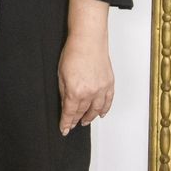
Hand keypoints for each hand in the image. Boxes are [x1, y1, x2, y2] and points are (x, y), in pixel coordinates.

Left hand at [59, 0, 113, 134]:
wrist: (89, 40)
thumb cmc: (72, 53)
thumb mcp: (60, 74)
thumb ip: (63, 92)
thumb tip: (66, 104)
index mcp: (75, 91)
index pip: (70, 113)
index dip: (66, 123)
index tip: (64, 130)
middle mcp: (90, 93)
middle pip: (83, 112)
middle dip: (77, 120)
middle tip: (72, 126)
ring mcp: (102, 89)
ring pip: (97, 110)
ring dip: (90, 117)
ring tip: (85, 122)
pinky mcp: (110, 84)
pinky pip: (108, 102)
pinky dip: (104, 109)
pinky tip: (100, 114)